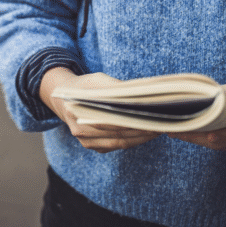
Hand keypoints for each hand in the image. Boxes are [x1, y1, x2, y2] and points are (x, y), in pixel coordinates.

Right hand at [40, 68, 159, 152]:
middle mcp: (81, 130)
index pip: (115, 120)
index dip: (137, 120)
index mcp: (80, 112)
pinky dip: (131, 141)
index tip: (155, 116)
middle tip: (162, 124)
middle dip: (143, 130)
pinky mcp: (91, 146)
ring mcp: (85, 141)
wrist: (63, 98)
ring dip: (140, 138)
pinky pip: (115, 146)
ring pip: (119, 143)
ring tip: (158, 130)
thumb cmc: (84, 86)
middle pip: (119, 134)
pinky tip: (144, 134)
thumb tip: (142, 93)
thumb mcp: (98, 80)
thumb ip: (117, 88)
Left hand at [168, 76, 225, 155]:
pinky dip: (204, 137)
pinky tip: (186, 129)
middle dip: (192, 134)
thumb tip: (202, 96)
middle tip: (167, 126)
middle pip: (219, 140)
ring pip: (217, 144)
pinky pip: (221, 144)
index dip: (211, 132)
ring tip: (169, 127)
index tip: (191, 130)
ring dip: (194, 137)